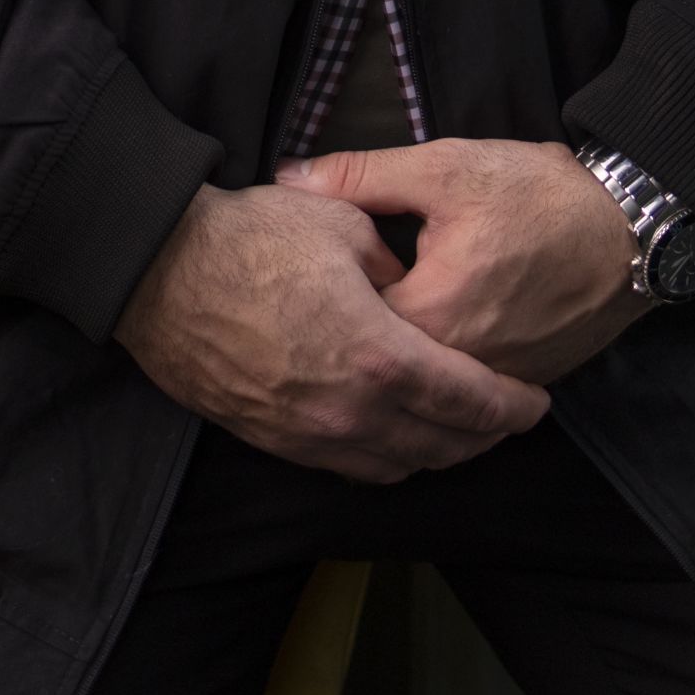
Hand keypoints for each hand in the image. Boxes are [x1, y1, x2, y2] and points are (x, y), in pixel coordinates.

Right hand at [114, 184, 551, 482]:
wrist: (158, 270)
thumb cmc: (249, 237)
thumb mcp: (341, 225)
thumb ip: (390, 263)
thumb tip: (406, 284)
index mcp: (382, 356)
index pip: (471, 402)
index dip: (513, 408)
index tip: (536, 403)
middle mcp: (353, 412)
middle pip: (442, 448)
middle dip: (483, 438)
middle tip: (505, 418)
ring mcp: (310, 436)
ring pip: (396, 469)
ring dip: (434, 454)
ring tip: (453, 429)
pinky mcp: (273, 441)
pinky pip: (347, 468)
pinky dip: (384, 457)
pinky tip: (391, 432)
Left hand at [275, 140, 649, 386]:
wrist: (633, 224)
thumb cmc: (539, 193)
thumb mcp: (444, 167)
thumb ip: (360, 177)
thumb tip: (288, 178)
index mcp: (431, 314)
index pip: (349, 329)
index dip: (326, 304)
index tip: (312, 281)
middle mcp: (463, 365)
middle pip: (386, 364)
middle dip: (357, 336)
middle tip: (334, 305)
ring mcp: (499, 381)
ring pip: (428, 384)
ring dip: (403, 359)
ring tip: (376, 326)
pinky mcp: (529, 382)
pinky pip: (470, 389)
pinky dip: (447, 370)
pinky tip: (435, 338)